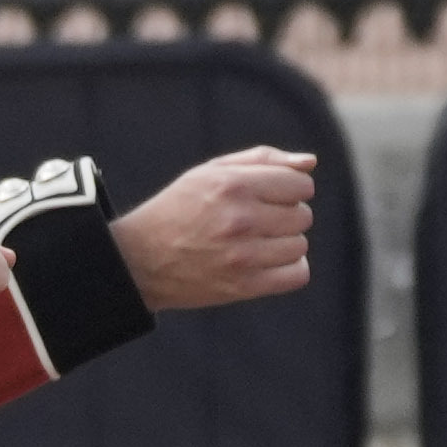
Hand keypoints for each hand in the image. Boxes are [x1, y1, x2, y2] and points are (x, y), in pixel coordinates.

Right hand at [105, 149, 321, 315]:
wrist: (137, 260)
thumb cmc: (177, 210)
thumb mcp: (210, 173)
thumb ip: (262, 160)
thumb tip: (309, 163)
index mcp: (233, 185)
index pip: (302, 185)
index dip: (288, 190)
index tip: (266, 198)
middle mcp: (240, 219)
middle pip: (303, 216)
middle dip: (284, 217)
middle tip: (254, 223)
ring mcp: (243, 255)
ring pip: (300, 245)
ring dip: (283, 244)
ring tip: (255, 244)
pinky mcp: (243, 286)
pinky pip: (297, 275)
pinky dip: (289, 269)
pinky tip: (266, 263)